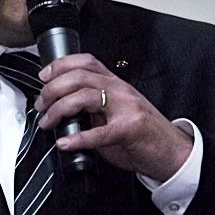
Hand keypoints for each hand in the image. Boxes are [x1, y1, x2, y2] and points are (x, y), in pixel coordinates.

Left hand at [36, 54, 192, 181]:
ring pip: (85, 97)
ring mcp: (126, 108)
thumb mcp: (116, 113)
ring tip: (48, 122)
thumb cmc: (144, 134)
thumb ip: (93, 108)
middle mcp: (120, 91)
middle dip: (53, 89)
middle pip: (79, 77)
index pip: (86, 62)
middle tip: (41, 104)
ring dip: (59, 109)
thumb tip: (62, 111)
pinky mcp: (130, 130)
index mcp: (116, 84)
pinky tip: (65, 142)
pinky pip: (99, 132)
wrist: (173, 152)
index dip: (61, 65)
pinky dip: (78, 138)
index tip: (44, 76)